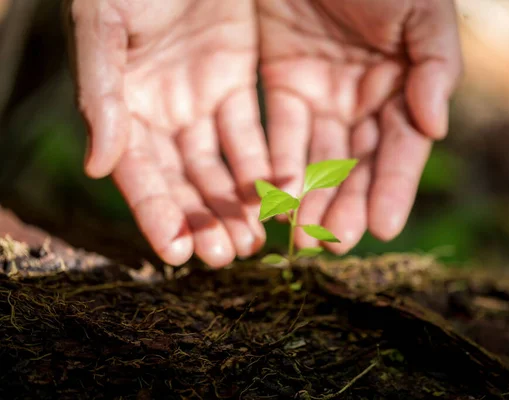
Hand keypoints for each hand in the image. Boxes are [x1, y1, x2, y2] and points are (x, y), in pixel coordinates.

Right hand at [68, 0, 269, 266]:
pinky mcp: (236, 85)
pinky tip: (280, 195)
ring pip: (221, 166)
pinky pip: (254, 135)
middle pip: (184, 180)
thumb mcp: (107, 25)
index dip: (156, 213)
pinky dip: (266, 167)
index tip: (177, 253)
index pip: (140, 173)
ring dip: (237, 204)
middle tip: (226, 255)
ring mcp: (200, 102)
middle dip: (204, 219)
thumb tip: (99, 165)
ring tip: (255, 240)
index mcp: (124, 106)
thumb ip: (102, 93)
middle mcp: (162, 113)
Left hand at [258, 0, 462, 252]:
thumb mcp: (419, 10)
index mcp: (403, 87)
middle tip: (332, 243)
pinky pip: (277, 131)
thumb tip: (436, 128)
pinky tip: (270, 197)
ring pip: (316, 157)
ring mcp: (323, 94)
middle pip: (356, 164)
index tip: (382, 228)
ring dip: (308, 197)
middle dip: (346, 204)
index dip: (393, 188)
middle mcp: (364, 100)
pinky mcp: (281, 84)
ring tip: (300, 234)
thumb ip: (435, 66)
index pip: (400, 149)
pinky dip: (275, 165)